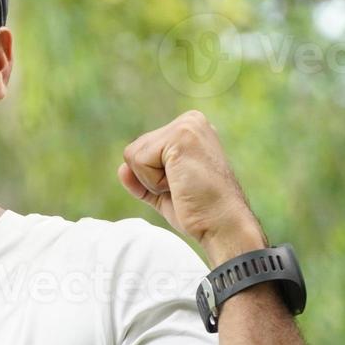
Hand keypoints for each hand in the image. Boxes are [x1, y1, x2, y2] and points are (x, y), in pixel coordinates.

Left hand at [118, 110, 263, 257]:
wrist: (222, 224)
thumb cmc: (198, 211)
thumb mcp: (163, 192)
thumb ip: (142, 178)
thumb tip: (122, 169)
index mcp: (189, 130)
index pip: (142, 150)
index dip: (151, 178)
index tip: (182, 186)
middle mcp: (190, 121)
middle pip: (134, 150)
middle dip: (150, 178)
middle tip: (183, 187)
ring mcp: (187, 125)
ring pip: (133, 155)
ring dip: (152, 180)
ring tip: (183, 185)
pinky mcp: (181, 136)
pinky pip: (139, 161)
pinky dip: (153, 181)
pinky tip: (181, 184)